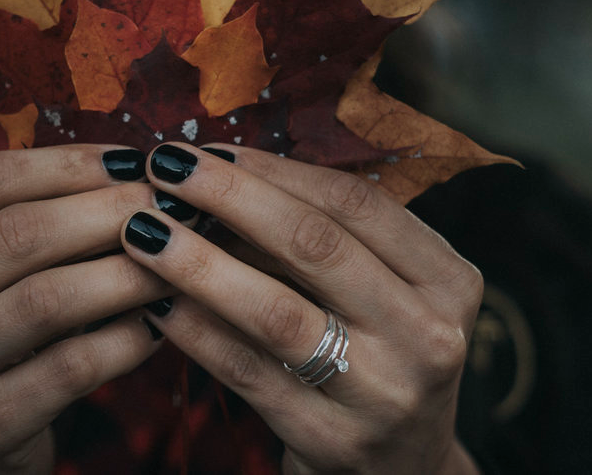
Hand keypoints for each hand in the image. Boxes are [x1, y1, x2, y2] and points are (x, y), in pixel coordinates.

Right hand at [0, 146, 172, 473]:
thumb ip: (27, 224)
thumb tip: (131, 172)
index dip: (68, 163)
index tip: (132, 160)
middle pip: (18, 235)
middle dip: (107, 211)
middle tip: (168, 206)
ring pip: (47, 299)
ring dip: (127, 273)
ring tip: (175, 260)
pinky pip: (72, 366)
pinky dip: (126, 339)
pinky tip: (157, 324)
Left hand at [121, 143, 483, 473]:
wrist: (403, 469)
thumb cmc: (378, 357)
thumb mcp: (382, 294)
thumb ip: (324, 240)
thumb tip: (221, 174)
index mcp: (448, 280)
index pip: (355, 203)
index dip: (274, 169)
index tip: (209, 148)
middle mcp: (429, 335)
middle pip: (315, 245)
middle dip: (229, 197)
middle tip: (163, 168)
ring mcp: (384, 394)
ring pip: (276, 311)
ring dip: (199, 262)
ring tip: (143, 231)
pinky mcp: (333, 440)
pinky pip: (247, 372)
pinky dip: (195, 330)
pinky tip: (155, 301)